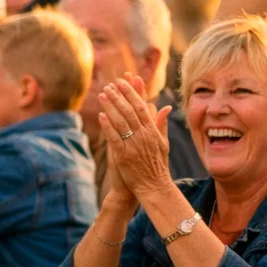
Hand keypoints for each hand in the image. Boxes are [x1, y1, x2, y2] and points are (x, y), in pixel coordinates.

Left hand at [97, 75, 172, 198]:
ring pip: (121, 121)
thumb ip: (162, 124)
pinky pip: (115, 137)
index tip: (125, 80)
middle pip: (130, 110)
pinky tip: (101, 115)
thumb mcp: (163, 143)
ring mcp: (134, 145)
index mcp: (153, 131)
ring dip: (111, 106)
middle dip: (120, 95)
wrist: (154, 186)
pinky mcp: (124, 155)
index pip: (142, 106)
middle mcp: (144, 135)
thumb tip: (166, 107)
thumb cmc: (158, 165)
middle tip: (110, 84)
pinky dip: (107, 126)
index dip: (133, 92)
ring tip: (102, 95)